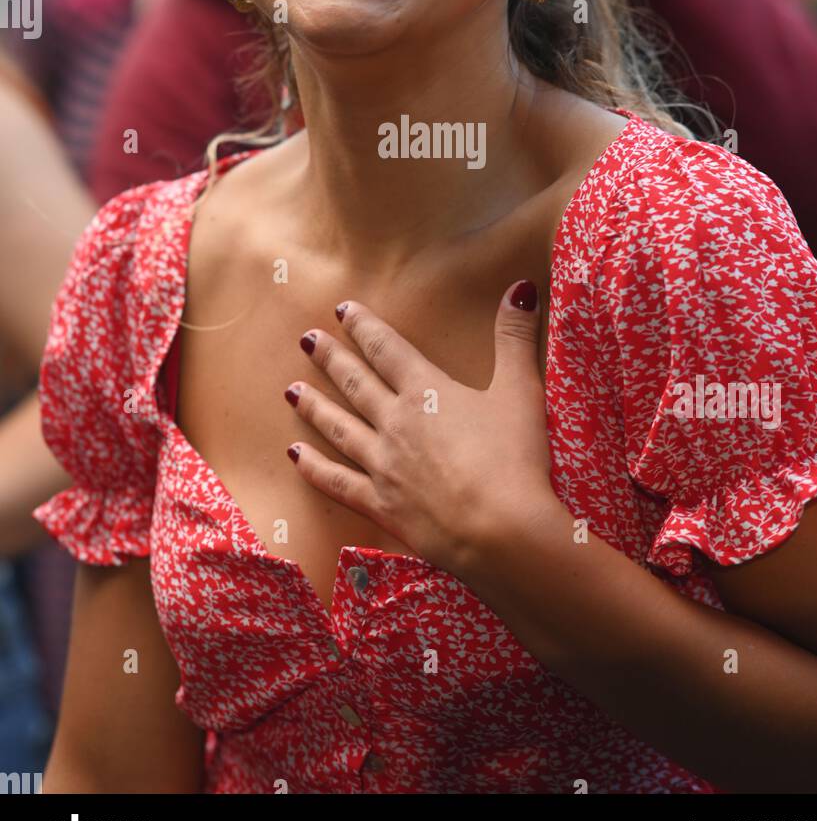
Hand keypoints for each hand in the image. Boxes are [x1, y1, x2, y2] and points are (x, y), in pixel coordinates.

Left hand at [284, 280, 554, 573]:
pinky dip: (314, 467)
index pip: (387, 349)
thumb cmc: (515, 459)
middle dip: (330, 358)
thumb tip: (521, 288)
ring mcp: (383, 465)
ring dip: (314, 406)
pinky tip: (296, 454)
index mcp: (426, 391)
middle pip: (355, 383)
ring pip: (338, 427)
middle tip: (306, 339)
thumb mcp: (521, 390)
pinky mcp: (381, 505)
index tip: (341, 310)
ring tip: (291, 390)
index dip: (363, 326)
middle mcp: (396, 422)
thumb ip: (515, 337)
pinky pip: (337, 482)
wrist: (501, 532)